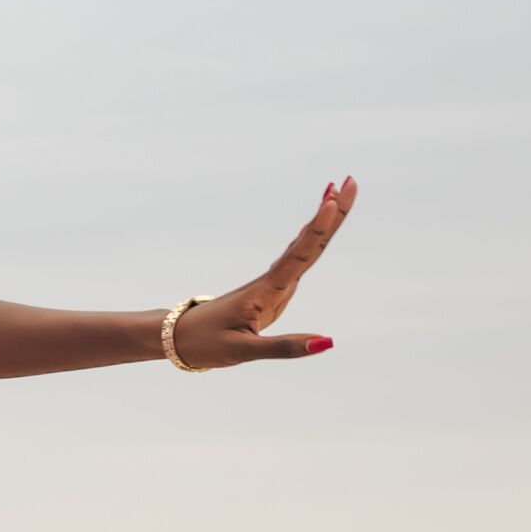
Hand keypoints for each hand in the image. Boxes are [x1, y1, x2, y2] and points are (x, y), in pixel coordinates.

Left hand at [173, 180, 356, 368]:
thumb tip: (327, 342)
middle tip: (350, 181)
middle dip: (331, 213)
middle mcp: (272, 281)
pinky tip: (318, 226)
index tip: (333, 199)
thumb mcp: (244, 351)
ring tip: (339, 191)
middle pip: (308, 243)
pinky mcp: (272, 290)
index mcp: (266, 291)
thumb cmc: (207, 343)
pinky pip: (297, 260)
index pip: (300, 255)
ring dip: (323, 220)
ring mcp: (272, 284)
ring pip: (304, 247)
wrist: (180, 338)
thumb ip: (285, 347)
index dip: (318, 228)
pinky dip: (310, 239)